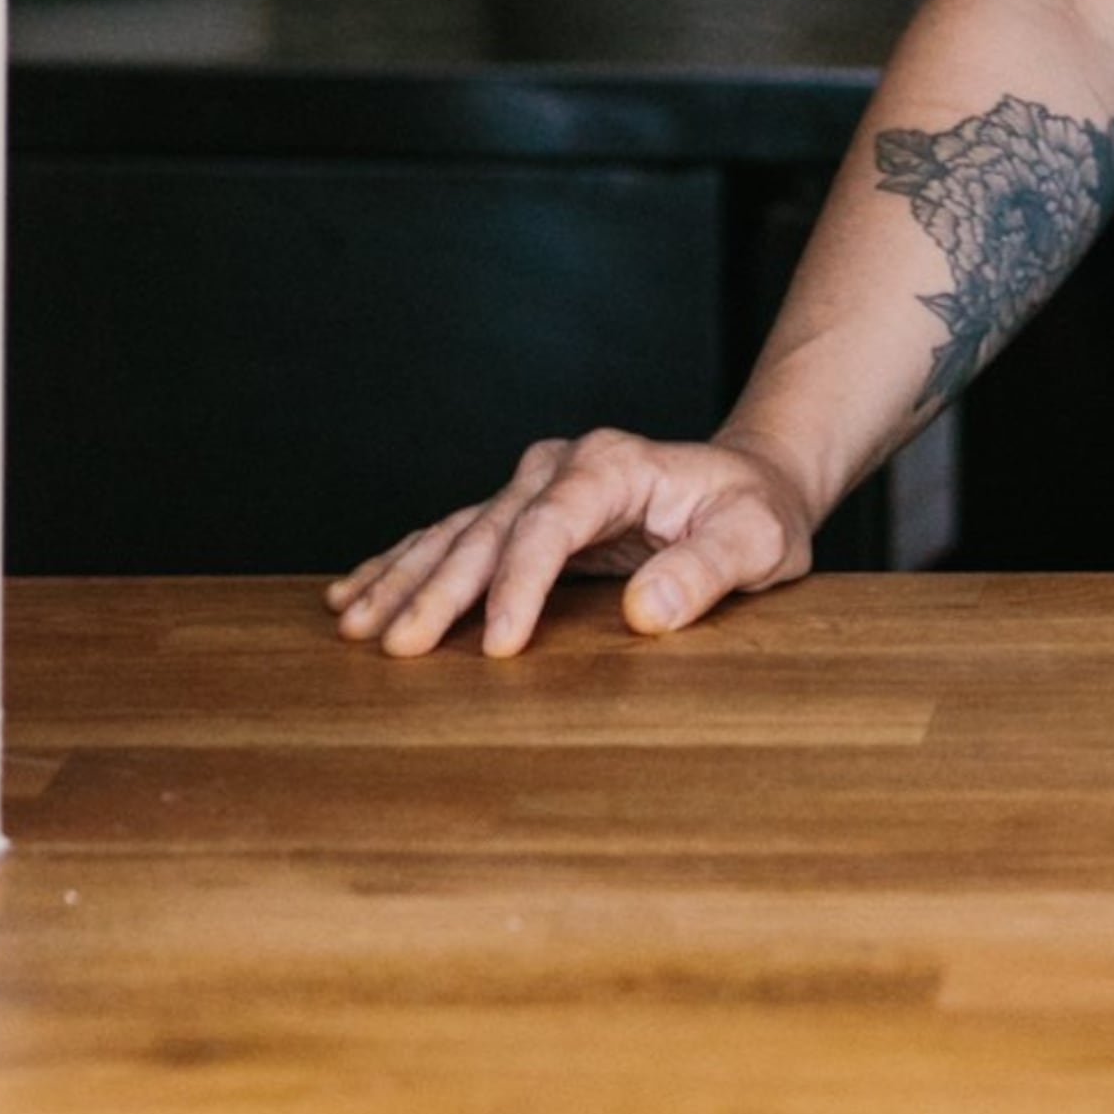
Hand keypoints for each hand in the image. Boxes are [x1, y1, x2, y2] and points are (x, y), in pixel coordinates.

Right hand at [328, 430, 817, 661]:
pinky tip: (355, 593)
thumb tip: (647, 612)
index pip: (551, 525)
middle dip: (439, 590)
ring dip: (404, 579)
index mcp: (613, 465)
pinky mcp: (520, 511)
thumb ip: (708, 571)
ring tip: (355, 625)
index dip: (519, 583)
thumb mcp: (758, 541)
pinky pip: (450, 536)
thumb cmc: (756, 514)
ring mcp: (534, 484)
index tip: (499, 645)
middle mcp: (561, 466)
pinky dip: (402, 564)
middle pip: (488, 529)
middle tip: (396, 648)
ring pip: (455, 532)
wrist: (749, 483)